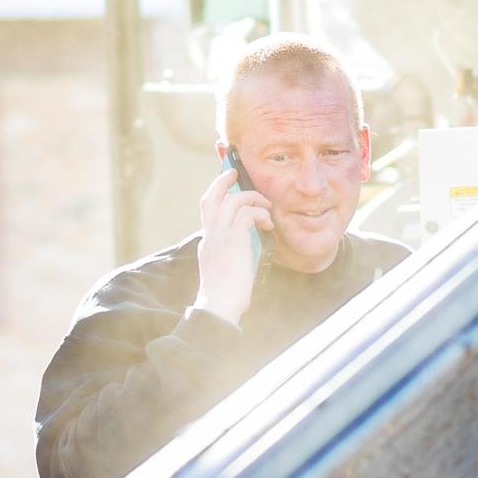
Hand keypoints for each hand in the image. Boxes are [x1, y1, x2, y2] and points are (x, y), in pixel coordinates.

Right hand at [193, 168, 273, 325]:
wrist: (219, 306)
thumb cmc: (226, 294)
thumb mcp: (224, 268)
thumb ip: (230, 251)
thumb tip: (246, 242)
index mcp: (208, 241)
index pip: (208, 209)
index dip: (217, 194)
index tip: (227, 186)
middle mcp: (210, 234)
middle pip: (211, 197)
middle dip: (222, 181)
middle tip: (235, 172)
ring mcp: (220, 235)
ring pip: (234, 200)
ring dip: (253, 199)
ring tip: (267, 208)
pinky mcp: (233, 239)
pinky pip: (248, 213)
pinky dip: (261, 214)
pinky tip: (269, 225)